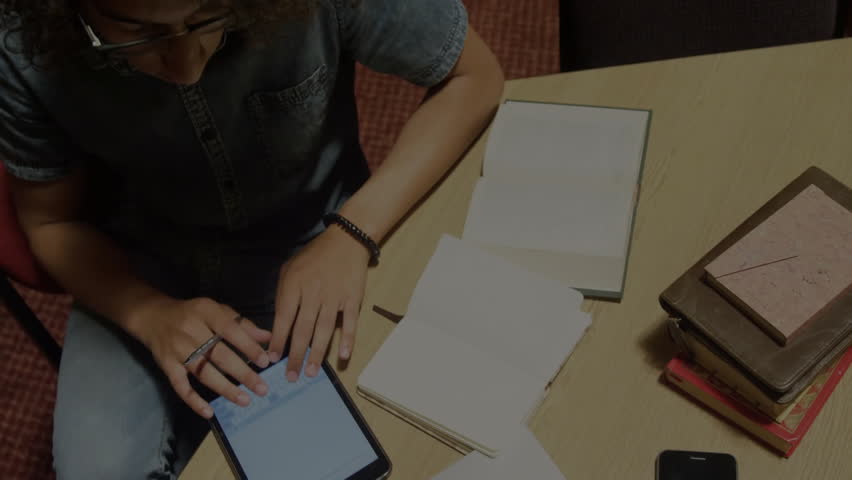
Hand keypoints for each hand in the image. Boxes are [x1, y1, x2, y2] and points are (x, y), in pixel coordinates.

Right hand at [134, 296, 272, 417]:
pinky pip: (180, 386)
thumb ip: (242, 324)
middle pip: (218, 354)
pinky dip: (193, 400)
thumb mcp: (217, 311)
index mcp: (206, 312)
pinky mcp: (167, 365)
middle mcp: (190, 330)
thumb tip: (268, 338)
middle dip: (242, 373)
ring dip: (225, 388)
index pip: (230, 330)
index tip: (265, 361)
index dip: (248, 346)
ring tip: (245, 400)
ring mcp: (177, 349)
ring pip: (203, 372)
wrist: (153, 316)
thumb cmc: (193, 314)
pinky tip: (209, 412)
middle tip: (261, 388)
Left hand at [268, 226, 368, 380]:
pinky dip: (348, 340)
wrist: (345, 241)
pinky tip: (343, 356)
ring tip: (311, 372)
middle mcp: (313, 294)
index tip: (272, 359)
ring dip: (317, 354)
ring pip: (324, 330)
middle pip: (303, 330)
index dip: (277, 340)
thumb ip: (283, 294)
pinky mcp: (352, 299)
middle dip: (295, 355)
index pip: (283, 318)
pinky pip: (350, 322)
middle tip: (291, 376)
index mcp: (294, 286)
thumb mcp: (289, 269)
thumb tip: (277, 323)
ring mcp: (334, 297)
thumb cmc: (313, 256)